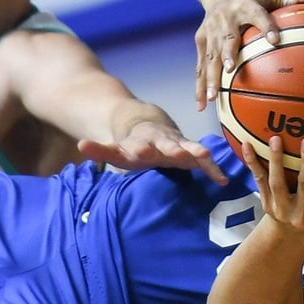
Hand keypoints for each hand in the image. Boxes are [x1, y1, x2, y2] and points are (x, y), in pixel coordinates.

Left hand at [77, 121, 227, 184]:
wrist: (148, 123)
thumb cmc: (131, 144)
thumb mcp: (114, 148)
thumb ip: (99, 150)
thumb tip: (81, 145)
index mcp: (139, 142)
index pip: (136, 146)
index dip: (138, 149)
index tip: (139, 152)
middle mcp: (160, 141)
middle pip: (165, 144)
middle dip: (170, 148)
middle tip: (175, 153)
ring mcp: (177, 145)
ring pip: (187, 147)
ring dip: (195, 151)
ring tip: (205, 156)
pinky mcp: (189, 152)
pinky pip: (203, 161)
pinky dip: (212, 169)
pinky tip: (222, 180)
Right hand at [195, 0, 281, 110]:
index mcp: (246, 5)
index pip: (258, 14)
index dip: (266, 26)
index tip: (275, 40)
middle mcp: (225, 18)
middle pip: (226, 38)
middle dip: (228, 54)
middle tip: (232, 69)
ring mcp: (210, 31)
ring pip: (209, 56)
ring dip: (210, 77)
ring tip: (213, 98)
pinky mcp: (201, 42)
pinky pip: (200, 66)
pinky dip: (200, 86)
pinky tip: (202, 106)